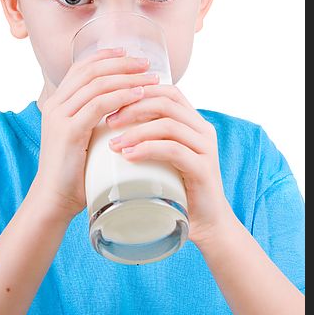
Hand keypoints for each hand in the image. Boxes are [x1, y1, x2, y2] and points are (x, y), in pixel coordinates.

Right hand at [32, 48, 159, 218]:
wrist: (54, 200)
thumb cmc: (75, 173)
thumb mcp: (83, 138)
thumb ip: (96, 121)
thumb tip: (126, 109)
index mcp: (57, 103)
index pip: (81, 68)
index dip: (105, 56)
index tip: (129, 53)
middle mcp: (55, 105)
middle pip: (91, 71)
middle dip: (121, 63)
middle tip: (147, 63)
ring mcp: (60, 117)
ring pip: (97, 84)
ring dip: (128, 78)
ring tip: (152, 78)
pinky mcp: (68, 132)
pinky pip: (98, 105)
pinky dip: (122, 97)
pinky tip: (140, 95)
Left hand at [106, 84, 230, 246]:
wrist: (206, 223)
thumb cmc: (178, 188)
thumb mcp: (163, 157)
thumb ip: (149, 138)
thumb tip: (108, 124)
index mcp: (193, 122)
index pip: (168, 91)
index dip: (140, 91)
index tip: (114, 102)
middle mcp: (203, 130)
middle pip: (166, 102)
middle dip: (133, 107)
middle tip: (108, 121)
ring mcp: (205, 148)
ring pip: (168, 124)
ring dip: (136, 130)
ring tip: (113, 144)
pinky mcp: (203, 168)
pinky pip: (173, 149)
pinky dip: (148, 149)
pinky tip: (128, 156)